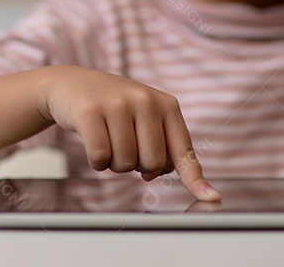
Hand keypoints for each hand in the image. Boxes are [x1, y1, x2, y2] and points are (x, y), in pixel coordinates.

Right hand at [37, 66, 220, 200]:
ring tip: (108, 139)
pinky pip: (100, 157)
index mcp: (166, 105)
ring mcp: (118, 104)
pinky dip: (96, 161)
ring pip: (125, 164)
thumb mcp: (145, 118)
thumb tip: (167, 178)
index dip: (195, 179)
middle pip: (152, 163)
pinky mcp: (90, 111)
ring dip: (113, 162)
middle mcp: (146, 101)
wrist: (72, 84)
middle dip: (136, 165)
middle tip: (124, 144)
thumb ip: (163, 146)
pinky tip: (92, 141)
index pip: (183, 150)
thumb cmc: (113, 108)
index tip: (211, 198)